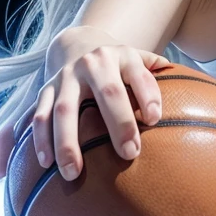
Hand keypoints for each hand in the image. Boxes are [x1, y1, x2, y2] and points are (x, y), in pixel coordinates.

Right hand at [0, 27, 170, 182]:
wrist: (78, 42)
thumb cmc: (118, 63)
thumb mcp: (138, 58)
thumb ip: (157, 68)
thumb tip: (175, 72)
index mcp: (123, 56)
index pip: (140, 76)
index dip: (148, 96)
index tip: (155, 120)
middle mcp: (94, 64)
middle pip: (108, 93)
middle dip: (119, 124)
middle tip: (130, 154)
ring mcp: (67, 77)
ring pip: (65, 109)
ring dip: (68, 142)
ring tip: (73, 173)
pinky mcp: (46, 89)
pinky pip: (40, 115)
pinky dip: (40, 139)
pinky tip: (45, 163)